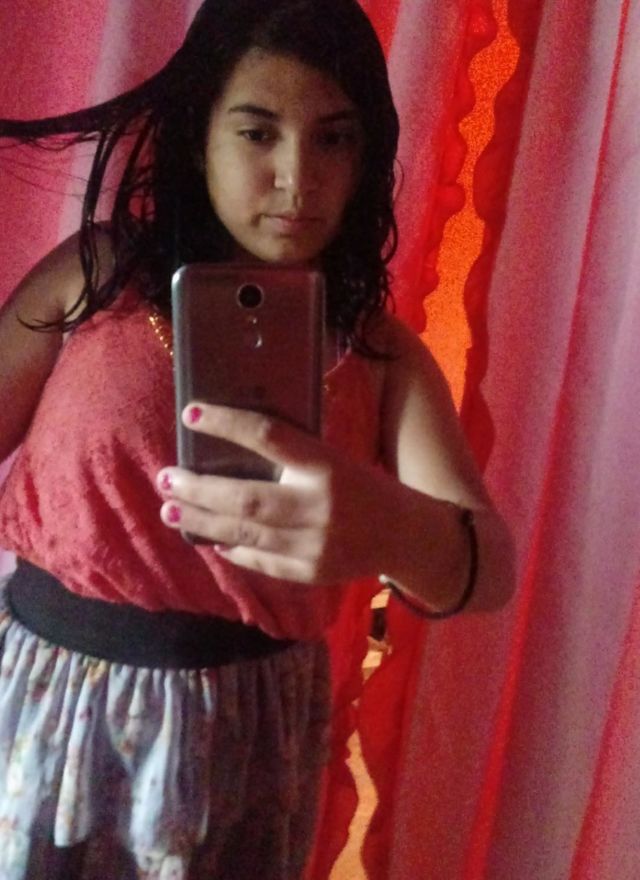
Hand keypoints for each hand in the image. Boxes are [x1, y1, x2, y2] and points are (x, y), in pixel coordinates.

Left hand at [157, 402, 404, 584]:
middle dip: (198, 489)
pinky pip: (259, 561)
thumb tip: (229, 447)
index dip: (228, 425)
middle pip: (246, 498)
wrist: (402, 534)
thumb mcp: (334, 458)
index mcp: (327, 465)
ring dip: (202, 522)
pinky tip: (210, 539)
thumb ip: (293, 456)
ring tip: (170, 511)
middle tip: (165, 478)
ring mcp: (314, 545)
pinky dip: (231, 550)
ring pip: (244, 534)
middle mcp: (318, 505)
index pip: (270, 437)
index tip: (192, 415)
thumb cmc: (361, 485)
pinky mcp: (310, 574)